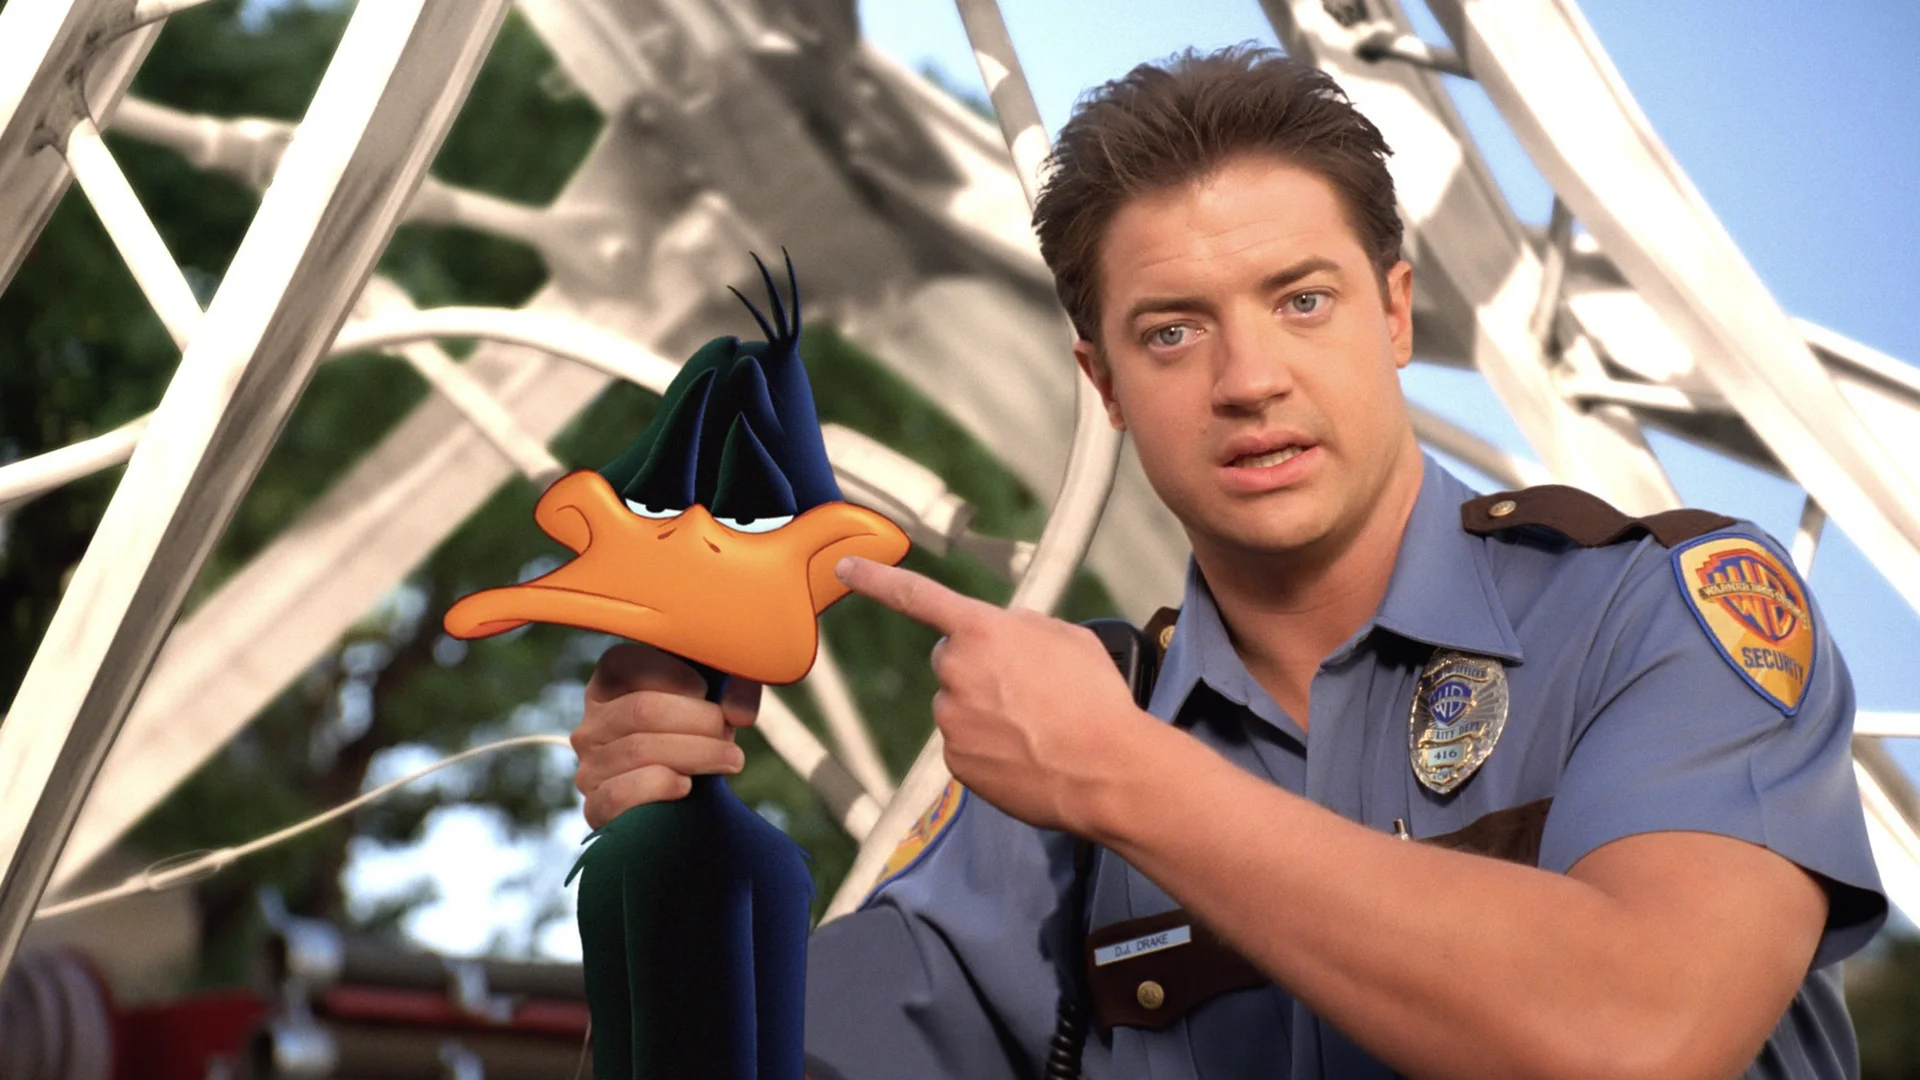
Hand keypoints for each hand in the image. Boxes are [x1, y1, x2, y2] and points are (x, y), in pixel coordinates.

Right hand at [571, 643, 760, 828]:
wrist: (690, 803)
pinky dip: (661, 785)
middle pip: (642, 710)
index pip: (621, 664)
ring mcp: (589, 768)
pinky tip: (686, 785)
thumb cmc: (697, 737)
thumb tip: (739, 713)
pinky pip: (621, 793)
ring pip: (639, 750)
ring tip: (730, 758)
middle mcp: (591, 726)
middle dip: (698, 720)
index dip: (670, 673)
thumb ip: (735, 686)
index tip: (706, 689)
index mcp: (608, 689)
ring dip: (697, 753)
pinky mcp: (596, 808)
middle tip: (729, 732)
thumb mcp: (714, 698)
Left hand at [834, 556, 1155, 833]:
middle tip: (1027, 689)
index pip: (917, 596)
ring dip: (987, 711)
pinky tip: (1027, 753)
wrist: (1105, 770)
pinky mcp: (956, 762)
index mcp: (982, 631)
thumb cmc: (1096, 700)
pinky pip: (966, 745)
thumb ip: (1022, 628)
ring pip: (959, 705)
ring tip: (1038, 727)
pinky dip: (990, 748)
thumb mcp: (1068, 637)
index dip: (876, 579)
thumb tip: (1005, 638)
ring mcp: (951, 719)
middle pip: (951, 659)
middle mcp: (956, 671)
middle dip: (978, 668)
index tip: (845, 567)